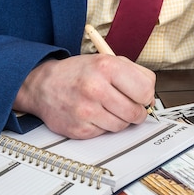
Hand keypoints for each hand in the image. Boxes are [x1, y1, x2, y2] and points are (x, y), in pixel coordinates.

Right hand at [13, 54, 155, 138]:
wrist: (42, 85)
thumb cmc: (77, 73)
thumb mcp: (106, 60)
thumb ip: (135, 74)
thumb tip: (151, 98)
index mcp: (106, 67)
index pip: (145, 91)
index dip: (146, 96)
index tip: (141, 97)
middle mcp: (95, 88)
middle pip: (136, 112)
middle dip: (136, 112)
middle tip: (127, 106)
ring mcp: (86, 110)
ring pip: (122, 126)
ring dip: (120, 120)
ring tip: (107, 108)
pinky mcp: (80, 129)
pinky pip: (105, 133)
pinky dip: (103, 126)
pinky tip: (94, 114)